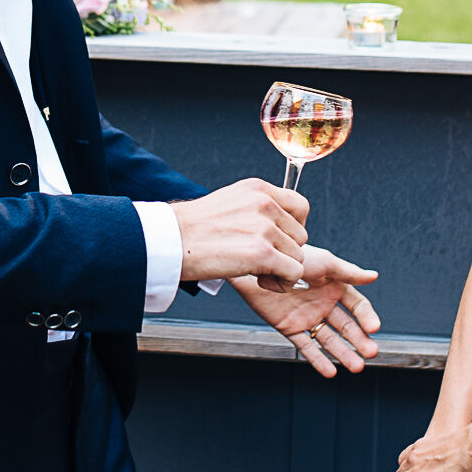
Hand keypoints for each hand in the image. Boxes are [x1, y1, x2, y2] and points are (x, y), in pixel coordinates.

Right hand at [172, 179, 307, 287]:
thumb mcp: (230, 203)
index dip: (294, 227)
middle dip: (285, 252)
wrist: (170, 241)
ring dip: (281, 269)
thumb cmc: (192, 229)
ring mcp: (264, 228)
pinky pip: (293, 272)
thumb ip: (257, 210)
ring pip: (298, 256)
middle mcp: (264, 204)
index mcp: (258, 189)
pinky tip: (261, 281)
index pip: (301, 206)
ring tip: (257, 271)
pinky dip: (281, 282)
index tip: (278, 240)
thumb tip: (280, 229)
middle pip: (301, 235)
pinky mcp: (262, 253)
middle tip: (262, 260)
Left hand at [232, 244, 380, 375]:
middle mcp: (323, 304)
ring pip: (329, 340)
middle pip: (347, 327)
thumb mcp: (324, 263)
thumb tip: (375, 277)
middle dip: (360, 341)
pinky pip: (306, 346)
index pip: (357, 307)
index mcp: (335, 287)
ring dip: (343, 354)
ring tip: (356, 367)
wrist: (259, 265)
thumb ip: (349, 273)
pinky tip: (330, 372)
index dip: (367, 318)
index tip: (374, 329)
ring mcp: (308, 317)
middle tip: (372, 353)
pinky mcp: (290, 328)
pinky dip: (317, 360)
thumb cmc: (292, 257)